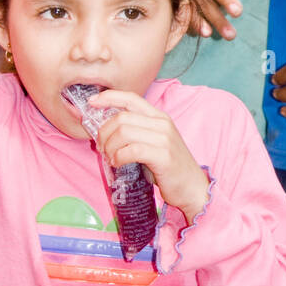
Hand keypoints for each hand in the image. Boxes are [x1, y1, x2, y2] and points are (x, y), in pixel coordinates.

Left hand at [88, 89, 209, 222]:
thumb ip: (137, 132)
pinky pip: (131, 150)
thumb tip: (106, 129)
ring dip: (109, 147)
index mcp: (160, 117)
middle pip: (122, 117)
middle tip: (101, 148)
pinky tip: (118, 164)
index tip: (92, 103)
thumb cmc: (169, 167)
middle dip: (104, 133)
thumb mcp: (155, 142)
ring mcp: (164, 139)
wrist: (193, 187)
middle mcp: (162, 124)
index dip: (109, 98)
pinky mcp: (163, 156)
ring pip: (124, 132)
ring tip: (110, 158)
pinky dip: (118, 157)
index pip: (131, 98)